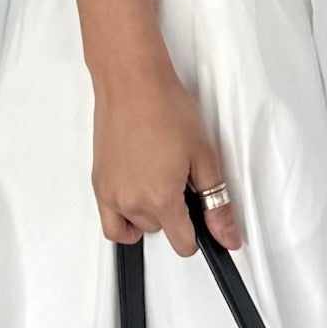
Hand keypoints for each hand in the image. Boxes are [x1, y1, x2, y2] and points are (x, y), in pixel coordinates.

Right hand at [92, 64, 242, 254]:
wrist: (133, 83)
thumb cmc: (165, 108)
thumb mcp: (204, 157)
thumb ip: (216, 204)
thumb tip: (227, 235)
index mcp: (162, 198)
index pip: (182, 244)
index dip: (197, 234)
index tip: (200, 218)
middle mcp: (132, 202)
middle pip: (160, 232)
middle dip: (173, 214)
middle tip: (179, 180)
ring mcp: (111, 195)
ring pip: (136, 227)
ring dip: (148, 214)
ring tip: (157, 182)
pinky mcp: (99, 185)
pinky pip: (110, 222)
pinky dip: (123, 219)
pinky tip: (136, 197)